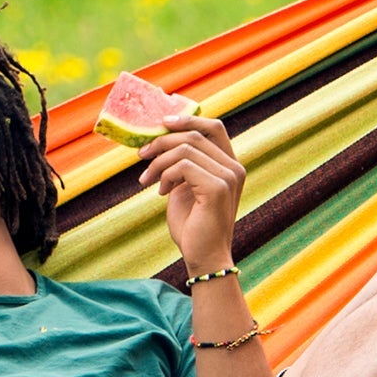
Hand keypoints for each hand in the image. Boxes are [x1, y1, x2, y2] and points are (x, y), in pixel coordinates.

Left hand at [138, 114, 245, 272]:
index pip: (213, 127)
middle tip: (142, 155)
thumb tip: (161, 140)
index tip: (161, 123)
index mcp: (229, 165)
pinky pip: (182, 166)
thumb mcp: (184, 187)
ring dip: (158, 162)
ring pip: (184, 148)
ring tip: (147, 180)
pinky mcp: (218, 187)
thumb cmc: (192, 226)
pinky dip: (165, 175)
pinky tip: (161, 192)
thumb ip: (182, 164)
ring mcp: (228, 176)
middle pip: (194, 134)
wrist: (203, 257)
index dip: (188, 118)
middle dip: (162, 141)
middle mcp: (234, 167)